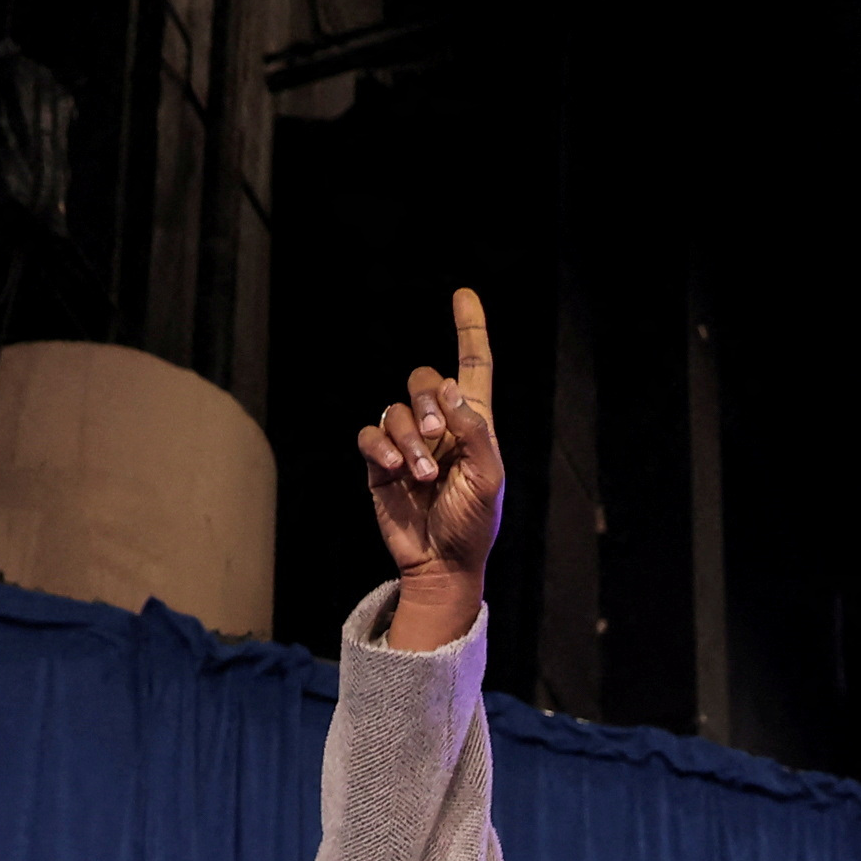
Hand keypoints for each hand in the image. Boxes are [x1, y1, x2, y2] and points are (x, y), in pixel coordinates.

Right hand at [355, 291, 503, 623]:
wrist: (443, 565)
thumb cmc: (473, 525)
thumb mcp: (489, 479)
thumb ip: (475, 431)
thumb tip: (448, 390)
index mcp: (473, 424)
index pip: (472, 366)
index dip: (469, 330)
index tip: (463, 295)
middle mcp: (439, 427)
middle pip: (422, 380)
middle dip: (426, 402)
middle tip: (439, 438)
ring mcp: (408, 444)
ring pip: (396, 411)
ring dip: (408, 439)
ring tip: (420, 474)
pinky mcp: (380, 465)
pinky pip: (371, 436)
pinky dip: (381, 447)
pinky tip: (393, 469)